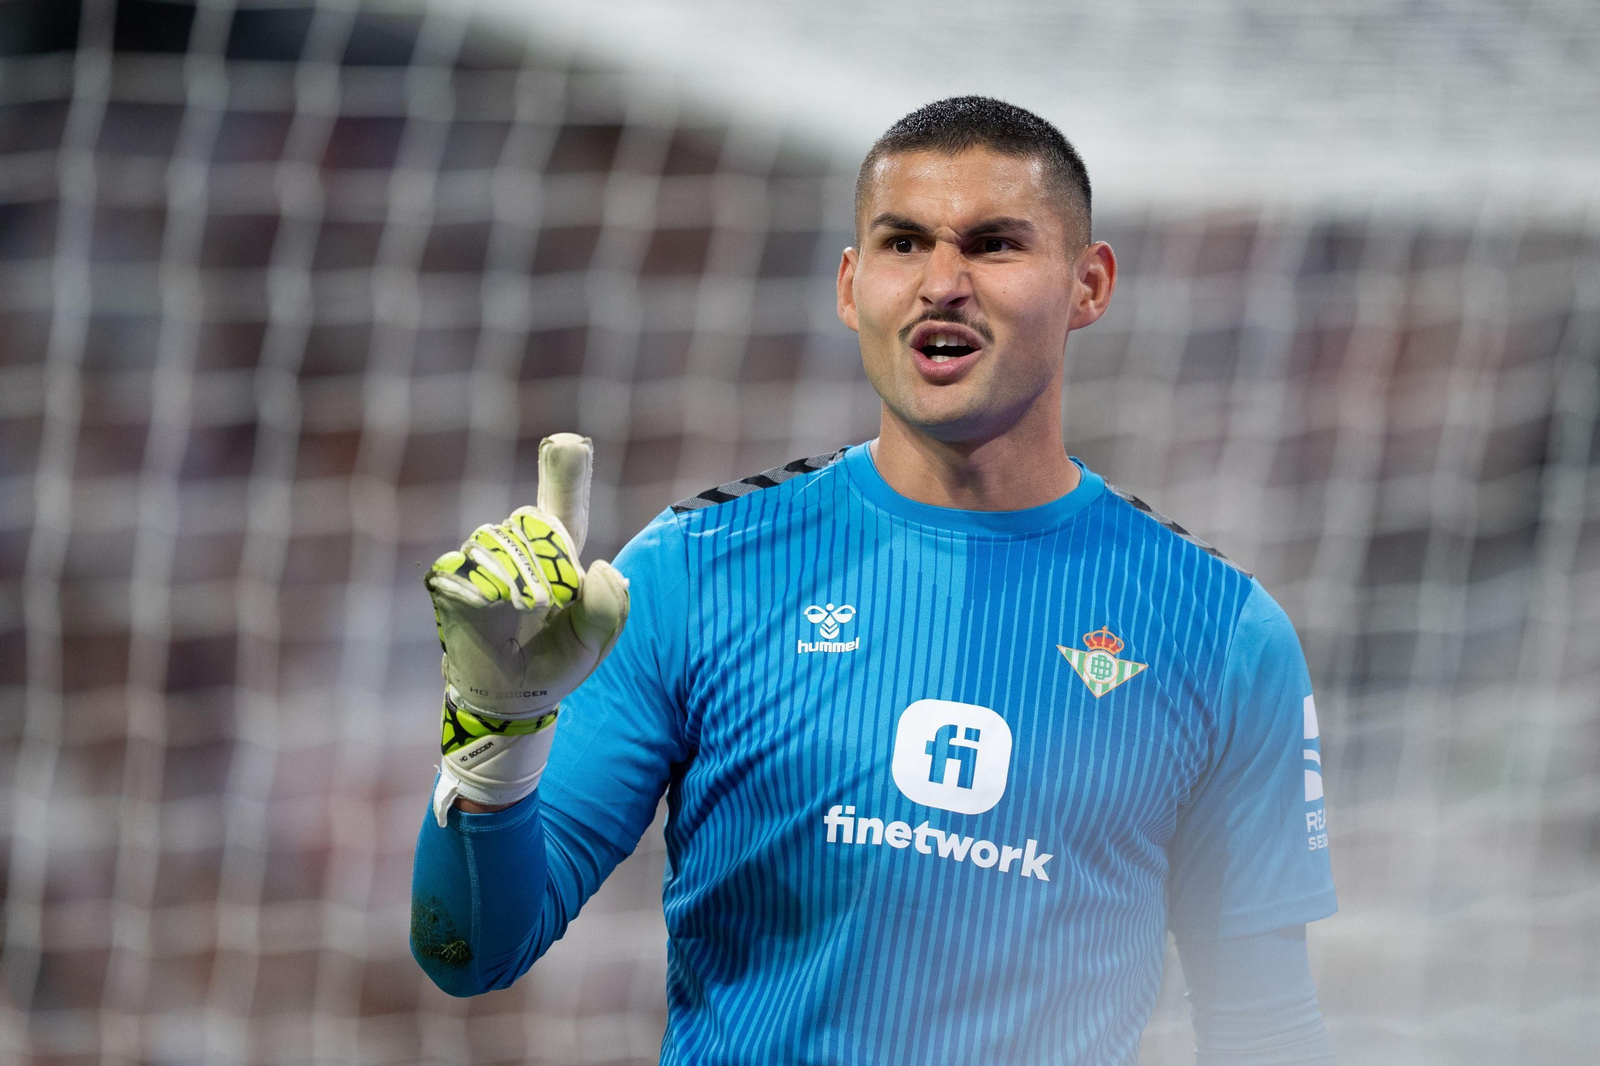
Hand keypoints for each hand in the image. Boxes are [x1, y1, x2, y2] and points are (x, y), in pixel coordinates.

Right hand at [424, 433, 628, 825]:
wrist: (511, 700)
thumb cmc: (555, 665)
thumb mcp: (595, 641)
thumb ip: (609, 605)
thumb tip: (597, 565)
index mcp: (556, 559)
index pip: (562, 507)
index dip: (564, 473)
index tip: (569, 442)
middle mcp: (516, 552)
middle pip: (528, 520)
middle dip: (543, 555)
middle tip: (549, 600)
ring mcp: (480, 563)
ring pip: (496, 539)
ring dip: (517, 573)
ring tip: (527, 609)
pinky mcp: (449, 581)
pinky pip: (463, 565)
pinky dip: (486, 587)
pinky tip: (497, 609)